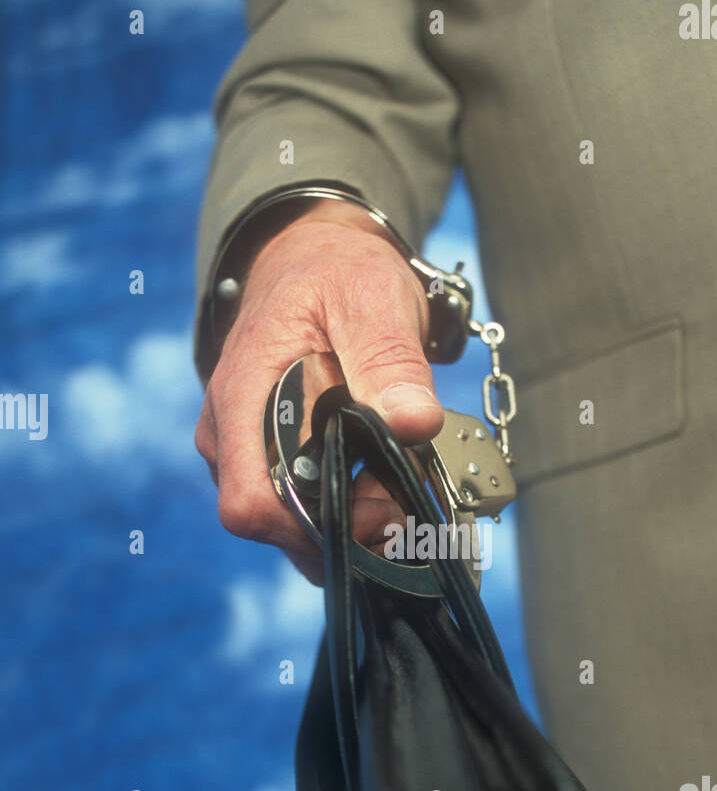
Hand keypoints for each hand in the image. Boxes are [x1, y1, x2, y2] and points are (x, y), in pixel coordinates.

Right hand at [195, 199, 443, 583]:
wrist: (316, 260)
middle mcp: (229, 437)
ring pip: (290, 529)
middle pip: (273, 526)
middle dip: (343, 530)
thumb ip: (390, 362)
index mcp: (241, 398)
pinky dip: (345, 514)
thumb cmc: (336, 274)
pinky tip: (381, 490)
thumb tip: (414, 422)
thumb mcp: (373, 301)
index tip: (373, 503)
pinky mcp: (271, 462)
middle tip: (400, 499)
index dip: (312, 524)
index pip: (250, 502)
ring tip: (395, 491)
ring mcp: (245, 453)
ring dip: (348, 526)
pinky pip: (301, 513)